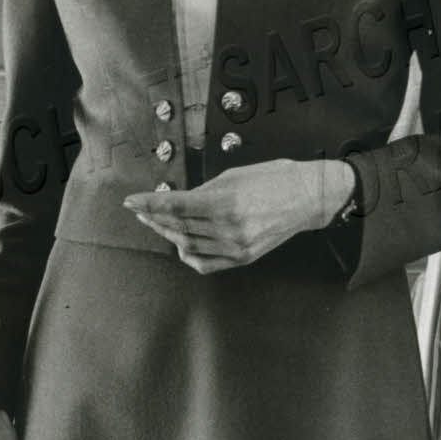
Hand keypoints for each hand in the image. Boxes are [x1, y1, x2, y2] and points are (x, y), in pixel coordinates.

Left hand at [123, 158, 353, 273]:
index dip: (149, 204)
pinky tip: (181, 244)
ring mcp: (236, 247)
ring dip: (168, 234)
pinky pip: (206, 263)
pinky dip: (188, 255)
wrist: (308, 197)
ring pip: (189, 245)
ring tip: (157, 224)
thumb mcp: (233, 176)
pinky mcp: (243, 258)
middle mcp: (229, 229)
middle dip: (154, 218)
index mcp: (225, 203)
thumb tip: (178, 201)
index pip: (174, 206)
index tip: (131, 202)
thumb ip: (202, 191)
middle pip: (178, 227)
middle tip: (141, 211)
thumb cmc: (275, 179)